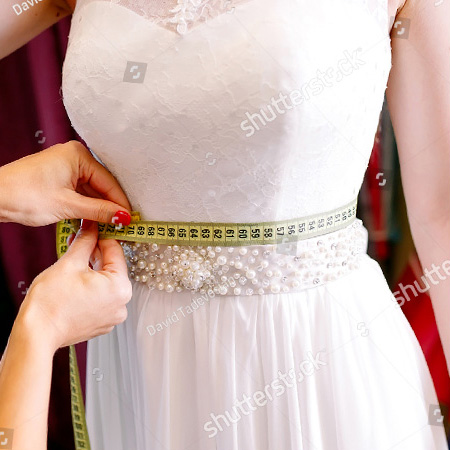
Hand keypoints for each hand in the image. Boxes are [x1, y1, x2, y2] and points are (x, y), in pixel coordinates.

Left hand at [0, 140, 131, 225]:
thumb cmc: (23, 194)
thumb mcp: (68, 205)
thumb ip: (99, 211)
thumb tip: (122, 216)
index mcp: (78, 155)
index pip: (109, 182)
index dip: (120, 203)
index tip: (130, 220)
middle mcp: (74, 157)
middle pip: (102, 185)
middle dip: (110, 206)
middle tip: (122, 225)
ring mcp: (66, 167)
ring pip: (92, 190)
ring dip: (99, 208)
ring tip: (110, 225)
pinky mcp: (59, 178)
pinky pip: (81, 192)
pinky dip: (87, 206)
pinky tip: (94, 219)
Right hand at [16, 218, 132, 351]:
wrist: (36, 334)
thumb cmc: (51, 304)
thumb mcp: (70, 263)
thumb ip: (85, 241)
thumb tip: (92, 226)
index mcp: (121, 287)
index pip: (115, 251)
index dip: (101, 236)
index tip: (93, 228)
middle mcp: (122, 303)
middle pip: (112, 267)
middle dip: (95, 252)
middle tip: (80, 239)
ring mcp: (113, 314)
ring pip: (106, 282)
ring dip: (92, 268)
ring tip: (74, 258)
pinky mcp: (103, 321)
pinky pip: (102, 296)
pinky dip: (92, 286)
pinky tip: (76, 278)